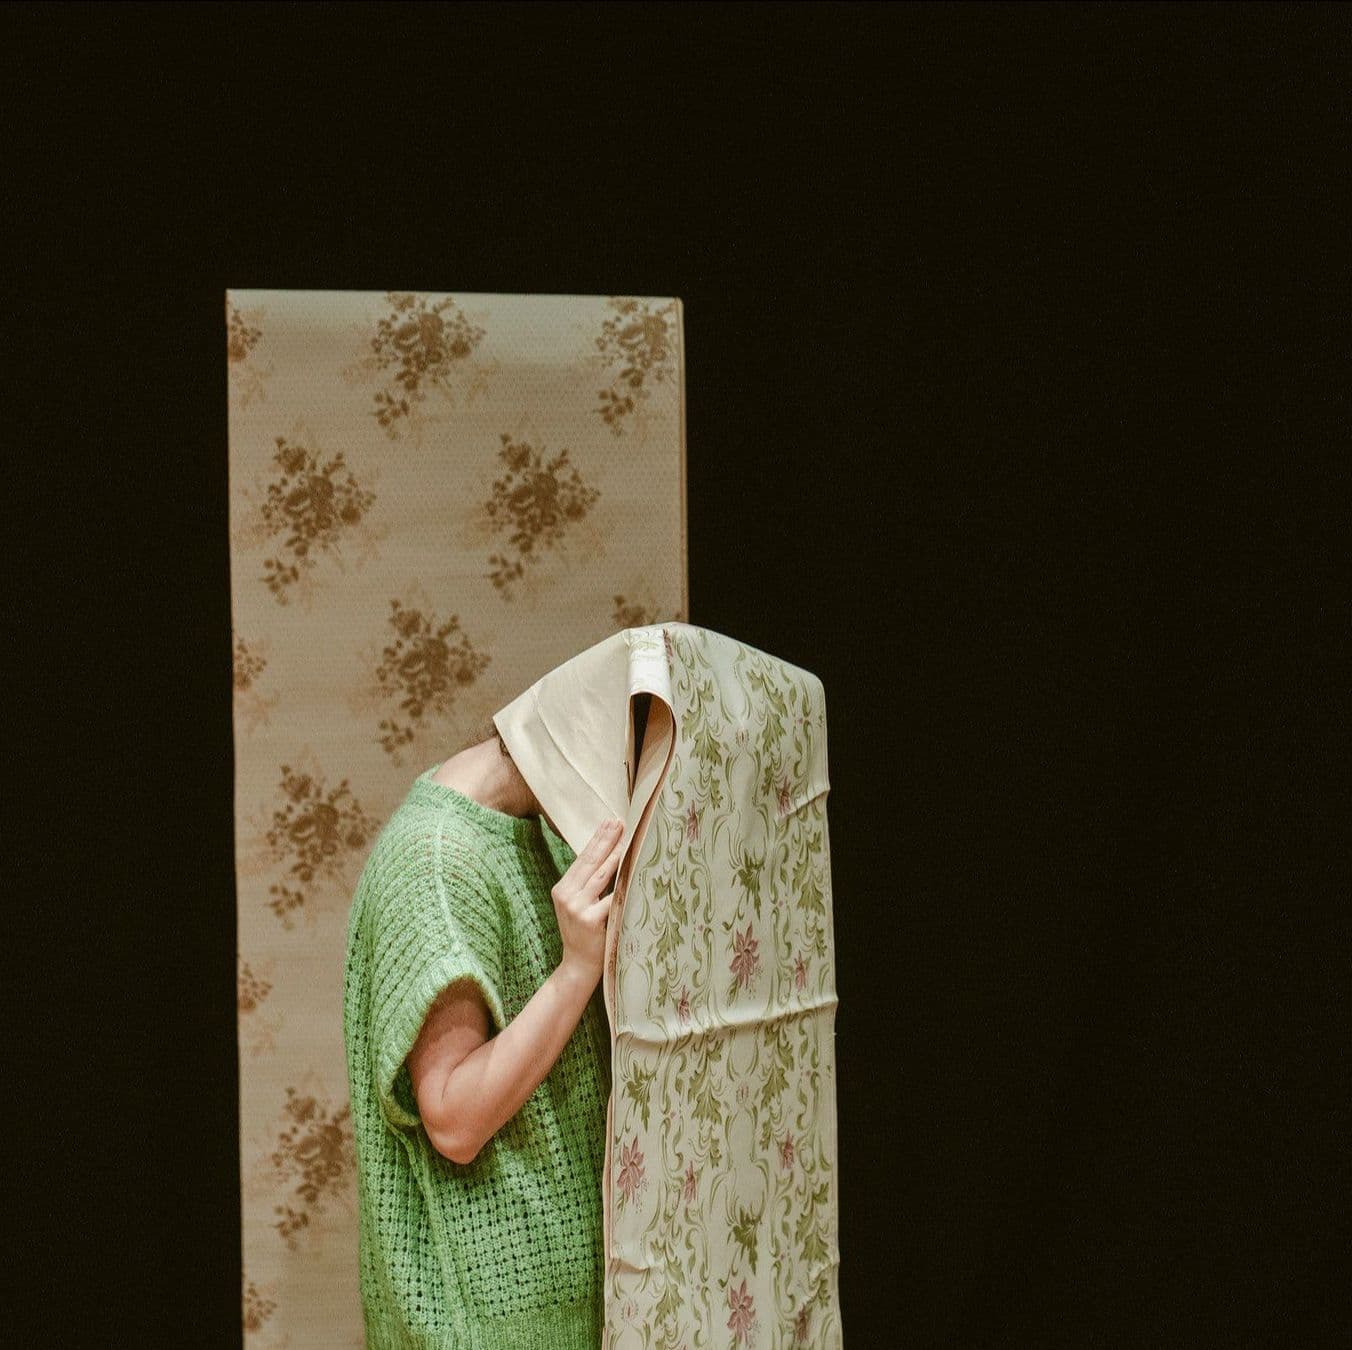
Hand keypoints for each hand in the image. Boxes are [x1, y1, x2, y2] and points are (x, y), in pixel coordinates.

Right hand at [553, 817, 624, 981]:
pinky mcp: (589, 919)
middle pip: (591, 862)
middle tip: (619, 821)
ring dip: (615, 854)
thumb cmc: (583, 934)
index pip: (582, 859)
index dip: (597, 839)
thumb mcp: (578, 906)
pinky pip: (610, 897)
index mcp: (562, 889)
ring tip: (627, 838)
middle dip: (606, 840)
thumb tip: (607, 858)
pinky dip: (623, 883)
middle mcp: (566, 895)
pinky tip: (632, 870)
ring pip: (601, 875)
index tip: (609, 822)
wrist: (577, 966)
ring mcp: (577, 907)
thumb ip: (587, 885)